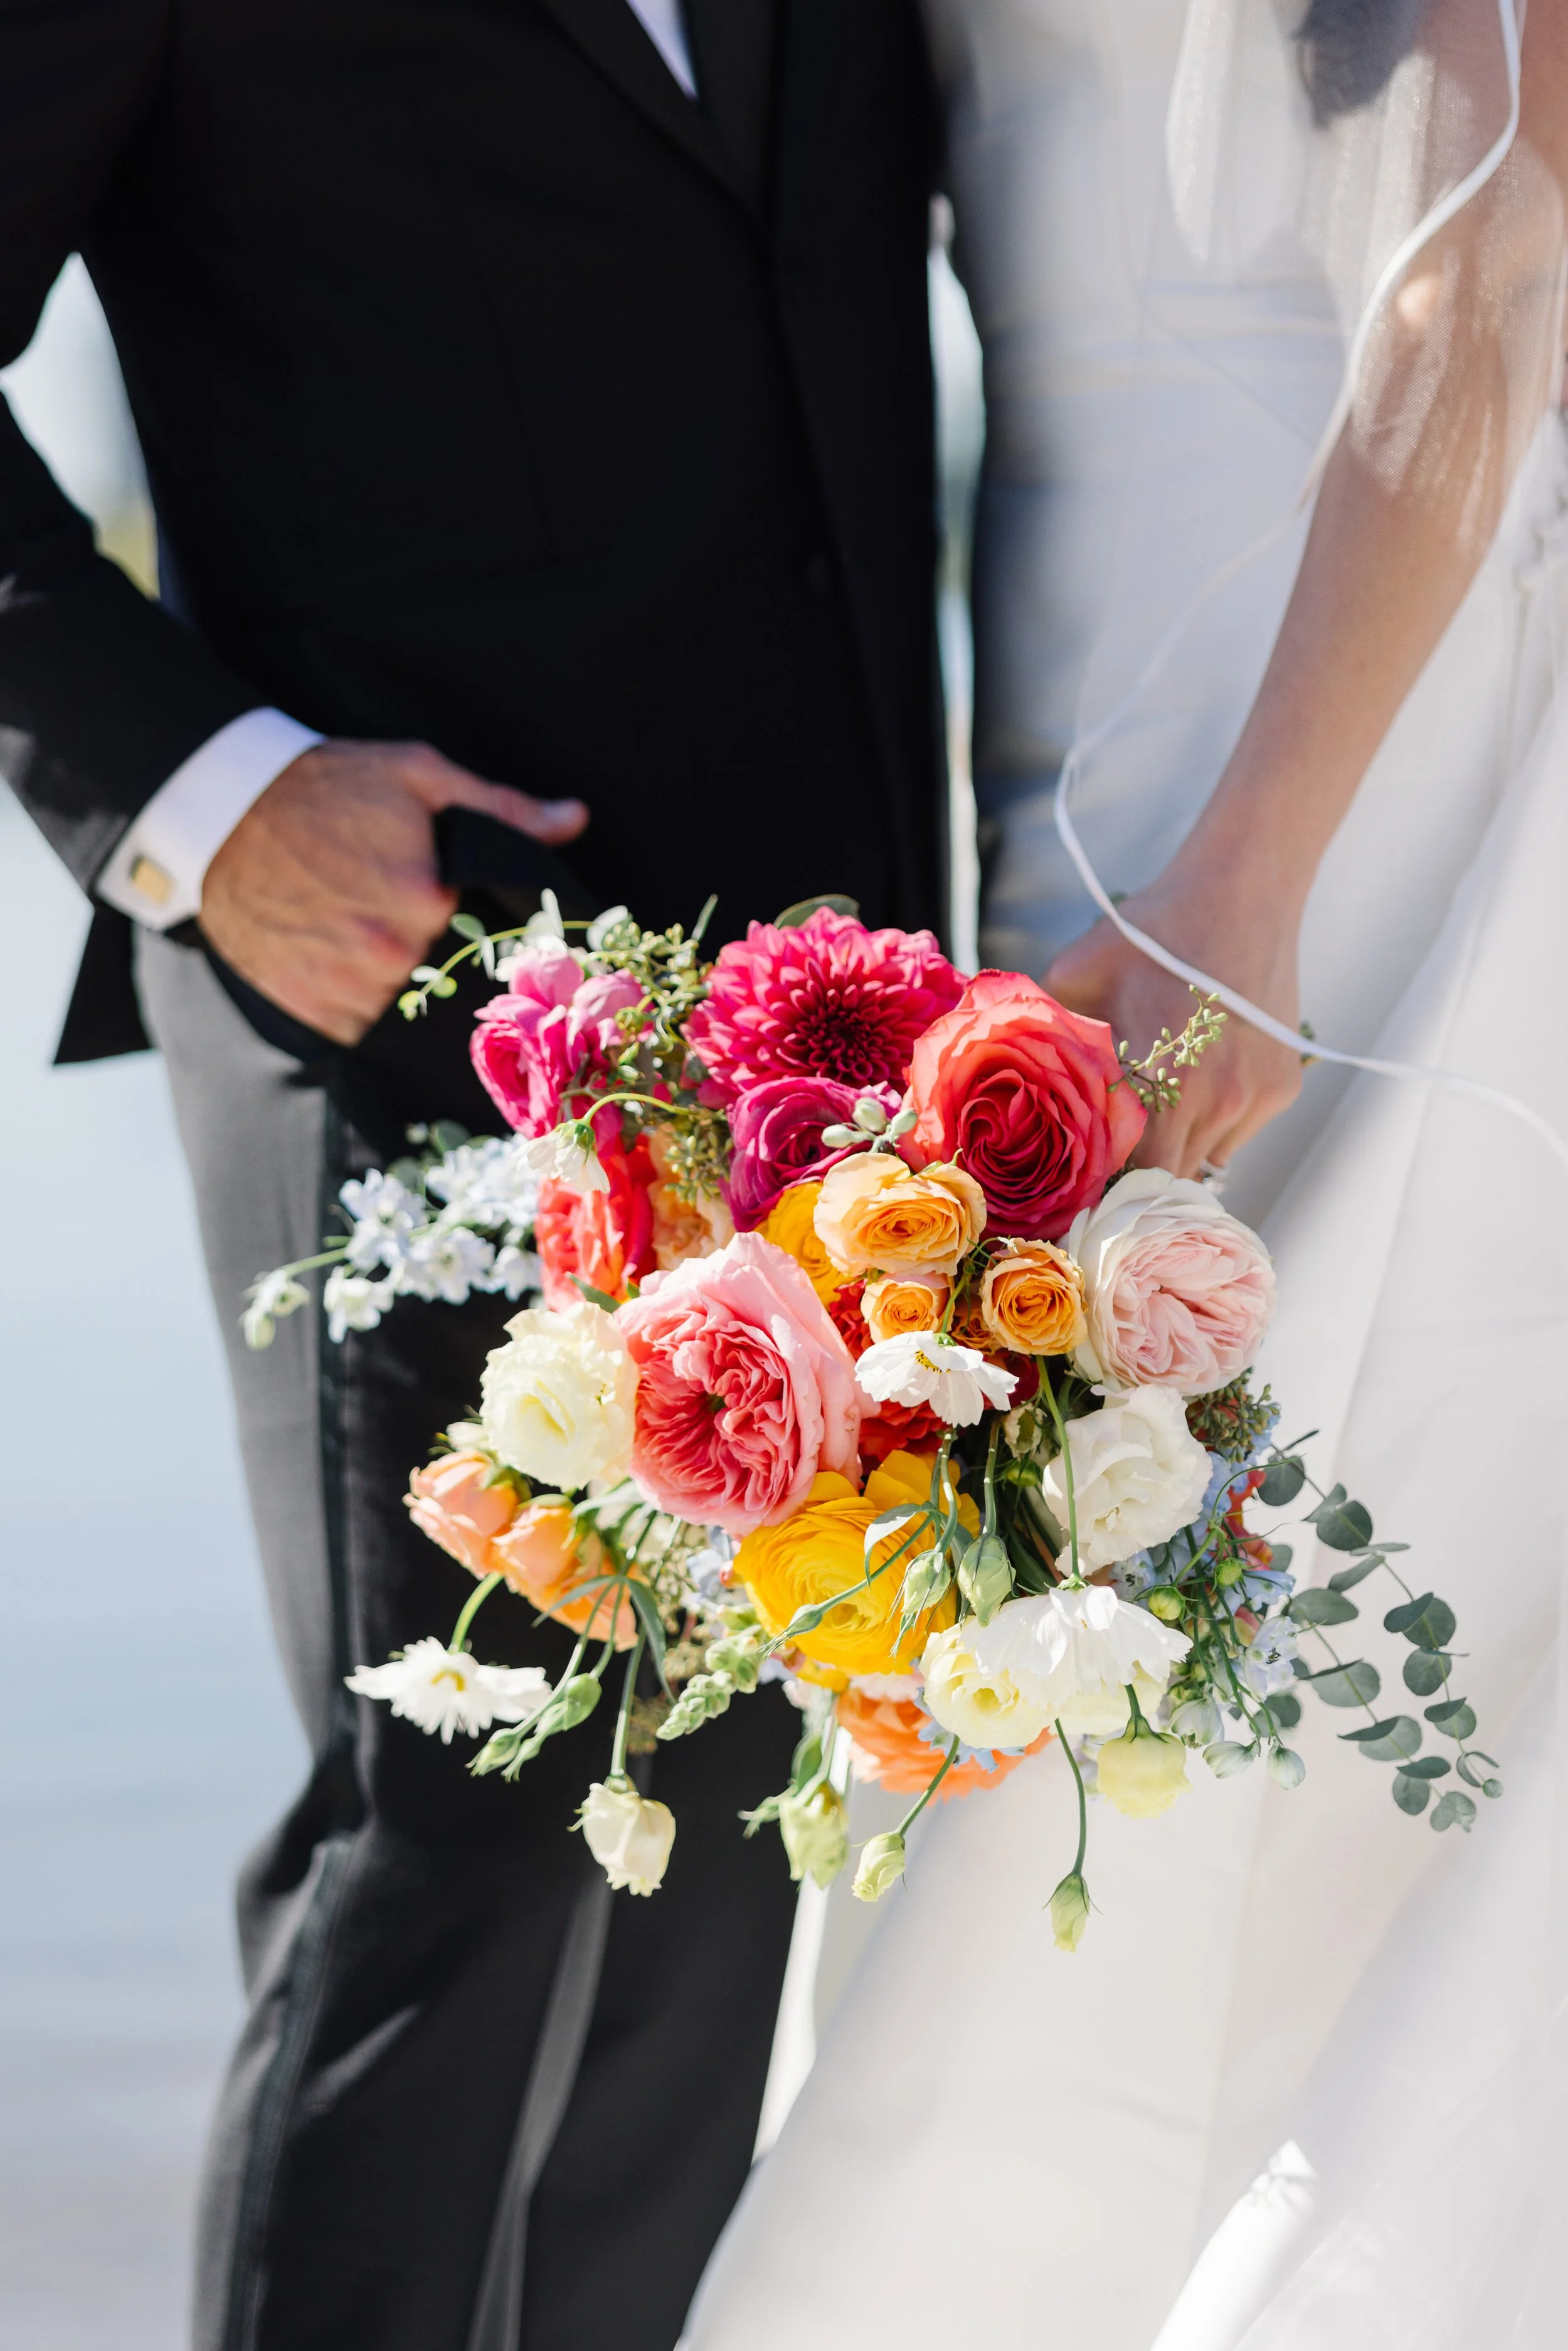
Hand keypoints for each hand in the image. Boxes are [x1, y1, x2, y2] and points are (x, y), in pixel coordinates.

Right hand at [199, 740, 588, 1043]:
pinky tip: (338, 955)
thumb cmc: (327, 785)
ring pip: (404, 1004)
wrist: (222, 808)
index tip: (457, 904)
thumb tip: (575, 819)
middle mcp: (388, 953)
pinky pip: (358, 1025)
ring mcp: (344, 986)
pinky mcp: (307, 1008)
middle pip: (448, 973)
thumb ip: (502, 807)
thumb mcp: (418, 775)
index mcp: (426, 899)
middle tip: (396, 907)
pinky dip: (356, 1000)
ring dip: (396, 977)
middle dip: (436, 948)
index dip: (477, 920)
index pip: (488, 936)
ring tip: (362, 926)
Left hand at [1044, 877, 1303, 1177]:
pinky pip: (1239, 1131)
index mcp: (1164, 1089)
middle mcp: (1217, 1105)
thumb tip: (1010, 1072)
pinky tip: (1203, 1071)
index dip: (1106, 1178)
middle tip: (1118, 1137)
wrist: (1240, 893)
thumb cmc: (1150, 934)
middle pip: (1171, 1177)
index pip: (1133, 1177)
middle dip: (1141, 1166)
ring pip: (1208, 1158)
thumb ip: (1046, 1033)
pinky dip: (1218, 1118)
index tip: (1089, 1163)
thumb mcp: (1077, 976)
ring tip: (1162, 1095)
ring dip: (1181, 1142)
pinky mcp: (1282, 1088)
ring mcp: (1255, 1099)